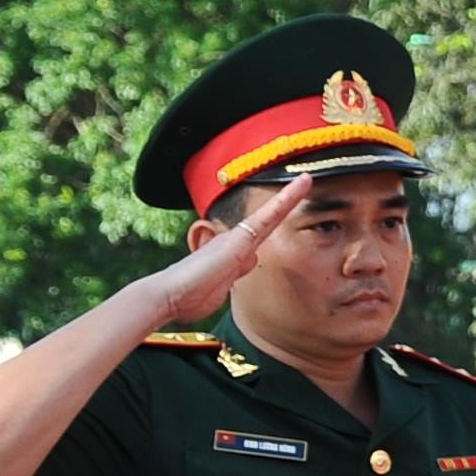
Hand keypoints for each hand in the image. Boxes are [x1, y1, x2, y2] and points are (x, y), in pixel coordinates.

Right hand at [137, 173, 320, 326]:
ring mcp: (236, 239)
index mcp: (231, 254)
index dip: (271, 222)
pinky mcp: (239, 240)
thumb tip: (249, 260)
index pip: (257, 235)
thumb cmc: (188, 298)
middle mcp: (234, 241)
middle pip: (267, 220)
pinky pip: (268, 217)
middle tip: (305, 180)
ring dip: (289, 196)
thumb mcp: (218, 290)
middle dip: (286, 201)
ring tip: (307, 177)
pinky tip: (302, 184)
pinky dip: (285, 201)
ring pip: (270, 214)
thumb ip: (233, 275)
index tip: (283, 211)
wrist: (168, 296)